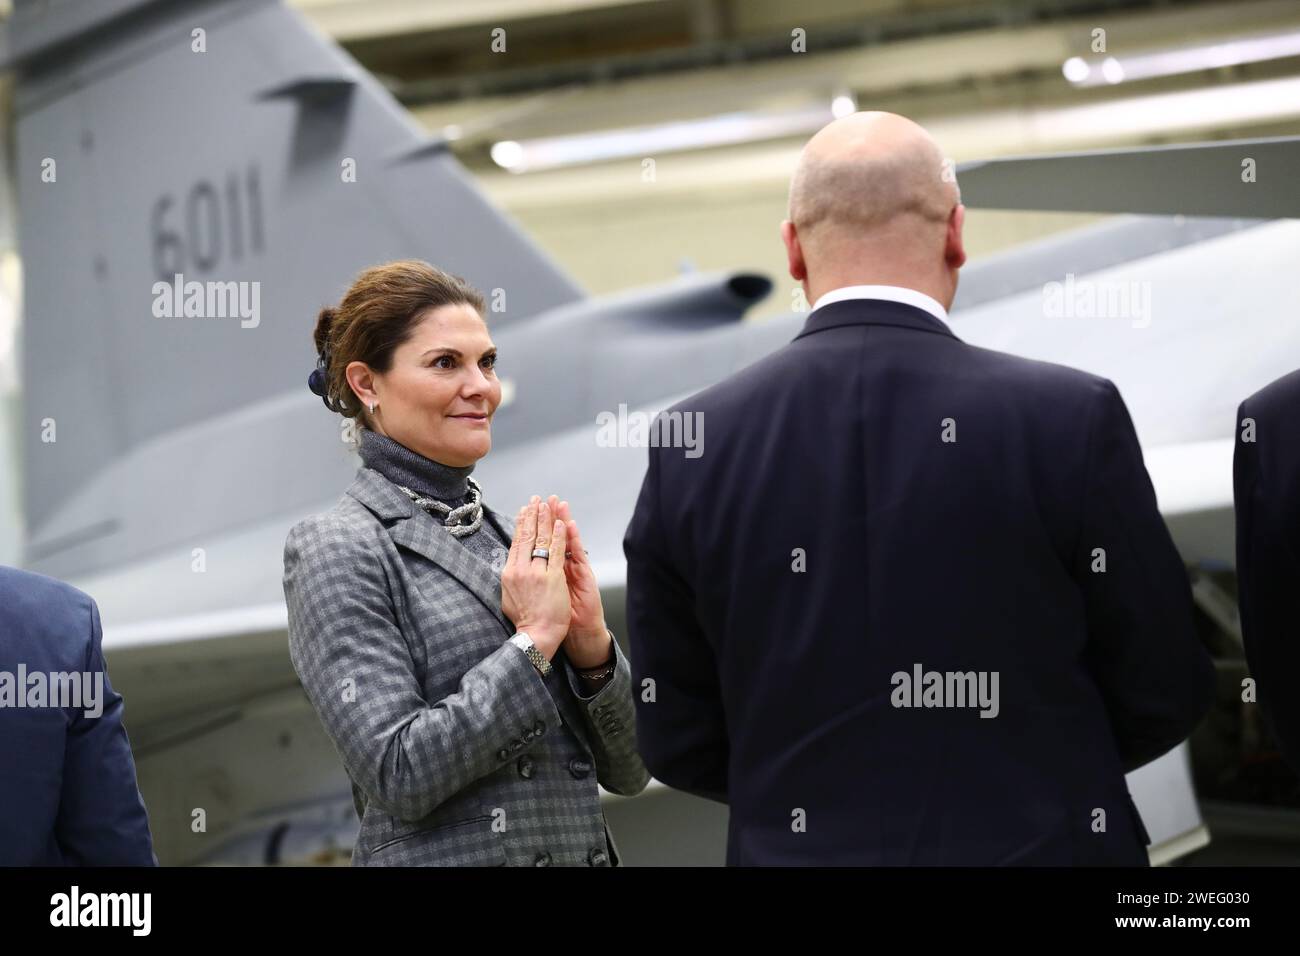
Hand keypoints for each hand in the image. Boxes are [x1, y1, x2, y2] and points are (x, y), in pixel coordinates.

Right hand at [501, 496, 570, 659]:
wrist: (535, 635)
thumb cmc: (524, 619)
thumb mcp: (508, 595)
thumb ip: (511, 578)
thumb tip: (509, 566)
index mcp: (509, 573)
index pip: (516, 542)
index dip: (521, 524)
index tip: (524, 510)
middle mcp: (521, 570)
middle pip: (528, 536)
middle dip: (533, 515)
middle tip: (536, 500)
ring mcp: (537, 573)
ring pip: (541, 540)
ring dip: (546, 520)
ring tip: (548, 504)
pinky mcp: (552, 577)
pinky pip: (556, 552)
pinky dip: (559, 536)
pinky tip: (560, 523)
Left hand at [546, 495, 611, 669]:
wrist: (576, 631)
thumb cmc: (557, 614)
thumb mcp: (544, 591)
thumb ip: (535, 574)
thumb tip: (519, 560)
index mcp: (551, 567)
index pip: (544, 541)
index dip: (538, 524)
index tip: (532, 506)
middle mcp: (564, 565)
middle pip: (556, 536)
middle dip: (551, 516)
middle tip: (549, 497)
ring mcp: (576, 569)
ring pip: (568, 540)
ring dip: (564, 521)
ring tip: (560, 504)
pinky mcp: (585, 576)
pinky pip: (578, 555)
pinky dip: (574, 540)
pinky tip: (570, 525)